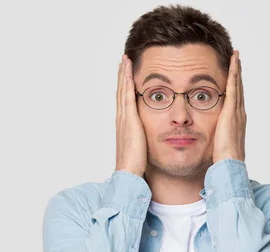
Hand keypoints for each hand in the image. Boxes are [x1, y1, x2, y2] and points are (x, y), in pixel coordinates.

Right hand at [115, 54, 146, 176]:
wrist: (129, 173)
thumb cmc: (136, 165)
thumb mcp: (141, 147)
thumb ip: (143, 139)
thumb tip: (148, 138)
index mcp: (125, 125)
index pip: (124, 100)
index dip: (125, 86)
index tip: (126, 74)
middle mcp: (122, 119)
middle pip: (121, 91)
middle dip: (122, 76)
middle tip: (123, 61)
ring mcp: (124, 118)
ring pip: (123, 91)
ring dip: (124, 74)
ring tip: (124, 60)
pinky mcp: (129, 120)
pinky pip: (128, 97)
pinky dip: (127, 83)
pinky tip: (129, 72)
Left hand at [213, 50, 245, 162]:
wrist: (230, 164)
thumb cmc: (222, 159)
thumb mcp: (218, 143)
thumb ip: (215, 136)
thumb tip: (205, 135)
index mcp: (235, 121)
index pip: (234, 98)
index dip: (234, 85)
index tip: (233, 73)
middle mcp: (239, 114)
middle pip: (238, 88)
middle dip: (237, 73)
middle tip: (237, 58)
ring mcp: (237, 111)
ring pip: (237, 85)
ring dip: (236, 69)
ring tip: (235, 56)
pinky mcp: (231, 111)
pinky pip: (233, 89)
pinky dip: (234, 75)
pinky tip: (233, 65)